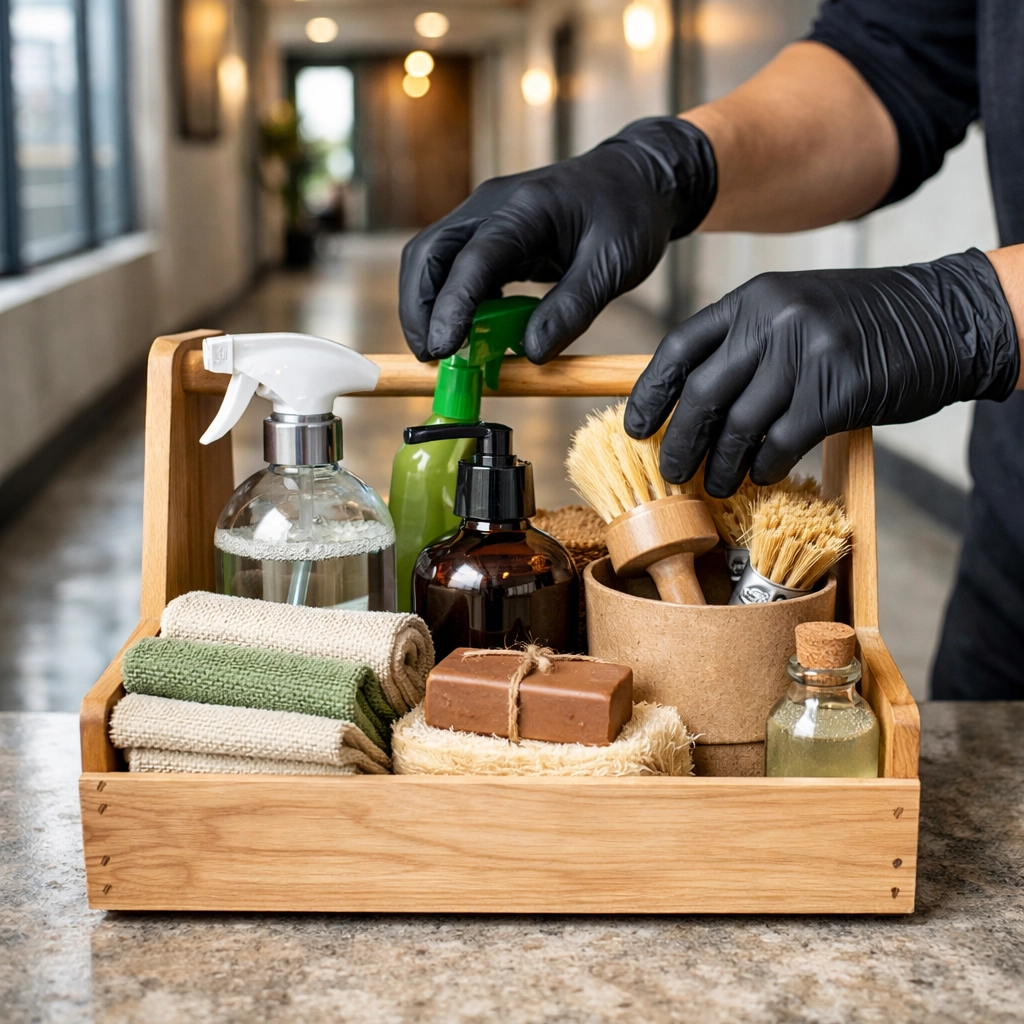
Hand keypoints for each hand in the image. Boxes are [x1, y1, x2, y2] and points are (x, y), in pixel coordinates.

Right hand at [399, 118, 716, 362]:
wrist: (637, 178)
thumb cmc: (629, 215)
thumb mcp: (613, 265)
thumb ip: (571, 309)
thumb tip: (531, 354)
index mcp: (526, 208)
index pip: (473, 258)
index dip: (453, 306)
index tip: (443, 349)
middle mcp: (492, 207)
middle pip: (429, 254)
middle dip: (420, 308)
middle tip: (431, 357)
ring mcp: (485, 218)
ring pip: (431, 260)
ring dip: (428, 307)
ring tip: (440, 353)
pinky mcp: (489, 235)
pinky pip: (453, 268)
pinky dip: (450, 303)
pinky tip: (465, 335)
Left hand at [624, 249, 1020, 496]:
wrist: (941, 318)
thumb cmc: (859, 325)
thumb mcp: (793, 312)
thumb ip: (744, 346)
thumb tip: (690, 401)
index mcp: (753, 300)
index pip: (680, 348)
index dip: (651, 393)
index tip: (636, 427)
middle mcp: (773, 321)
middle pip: (702, 394)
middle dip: (680, 442)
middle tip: (674, 473)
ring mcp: (805, 353)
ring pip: (739, 426)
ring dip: (723, 466)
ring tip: (719, 485)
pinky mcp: (836, 390)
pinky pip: (781, 442)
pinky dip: (766, 467)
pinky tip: (763, 476)